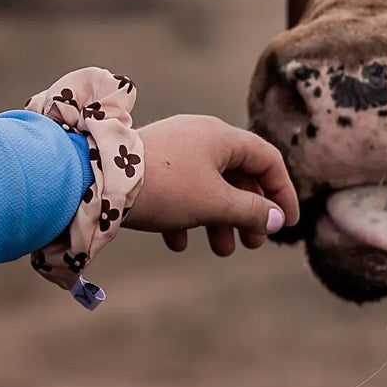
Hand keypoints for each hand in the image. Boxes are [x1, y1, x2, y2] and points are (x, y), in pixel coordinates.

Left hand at [124, 115, 298, 255]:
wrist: (99, 180)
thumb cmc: (166, 187)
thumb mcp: (216, 203)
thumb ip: (251, 211)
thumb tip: (276, 219)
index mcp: (222, 136)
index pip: (267, 159)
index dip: (282, 192)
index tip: (287, 224)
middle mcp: (201, 136)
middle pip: (239, 174)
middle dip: (249, 212)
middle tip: (253, 244)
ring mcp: (174, 149)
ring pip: (209, 185)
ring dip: (220, 219)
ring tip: (221, 250)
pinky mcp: (151, 165)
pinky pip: (180, 190)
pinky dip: (187, 216)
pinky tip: (178, 243)